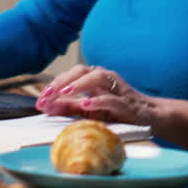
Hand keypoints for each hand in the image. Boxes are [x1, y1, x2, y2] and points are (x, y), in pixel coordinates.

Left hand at [35, 65, 156, 125]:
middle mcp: (104, 78)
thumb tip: (46, 106)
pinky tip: (86, 104)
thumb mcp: (89, 109)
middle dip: (62, 81)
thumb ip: (69, 107)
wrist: (148, 117)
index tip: (40, 99)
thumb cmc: (116, 111)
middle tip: (47, 94)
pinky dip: (98, 100)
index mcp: (93, 78)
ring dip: (79, 84)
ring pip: (97, 77)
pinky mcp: (126, 101)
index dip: (54, 86)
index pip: (70, 76)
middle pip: (81, 70)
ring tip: (66, 92)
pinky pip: (111, 97)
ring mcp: (116, 88)